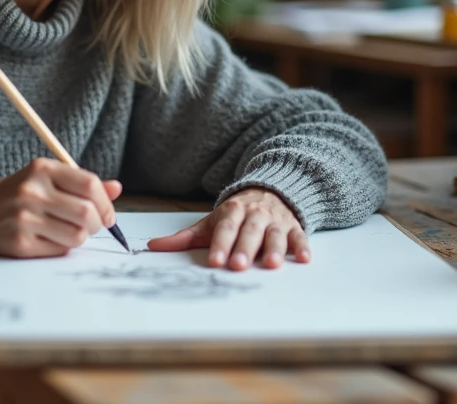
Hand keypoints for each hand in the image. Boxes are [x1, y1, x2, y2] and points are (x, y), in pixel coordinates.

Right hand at [0, 158, 122, 257]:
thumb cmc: (22, 193)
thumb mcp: (49, 178)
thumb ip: (82, 183)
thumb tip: (116, 188)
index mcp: (43, 169)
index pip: (89, 184)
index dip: (106, 203)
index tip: (108, 215)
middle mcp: (32, 191)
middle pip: (86, 213)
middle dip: (97, 224)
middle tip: (92, 226)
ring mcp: (24, 218)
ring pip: (77, 235)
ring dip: (81, 237)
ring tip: (71, 232)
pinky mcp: (19, 243)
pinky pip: (59, 250)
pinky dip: (63, 247)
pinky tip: (52, 239)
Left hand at [147, 188, 308, 270]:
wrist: (270, 190)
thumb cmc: (236, 215)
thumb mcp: (211, 222)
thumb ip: (185, 237)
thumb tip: (152, 246)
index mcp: (232, 211)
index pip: (225, 228)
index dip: (221, 243)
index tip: (215, 260)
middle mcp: (255, 215)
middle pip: (249, 231)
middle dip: (244, 248)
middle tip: (238, 265)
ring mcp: (276, 220)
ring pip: (275, 234)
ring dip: (274, 248)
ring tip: (271, 264)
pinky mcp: (294, 227)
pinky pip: (299, 236)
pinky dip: (302, 247)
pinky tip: (303, 259)